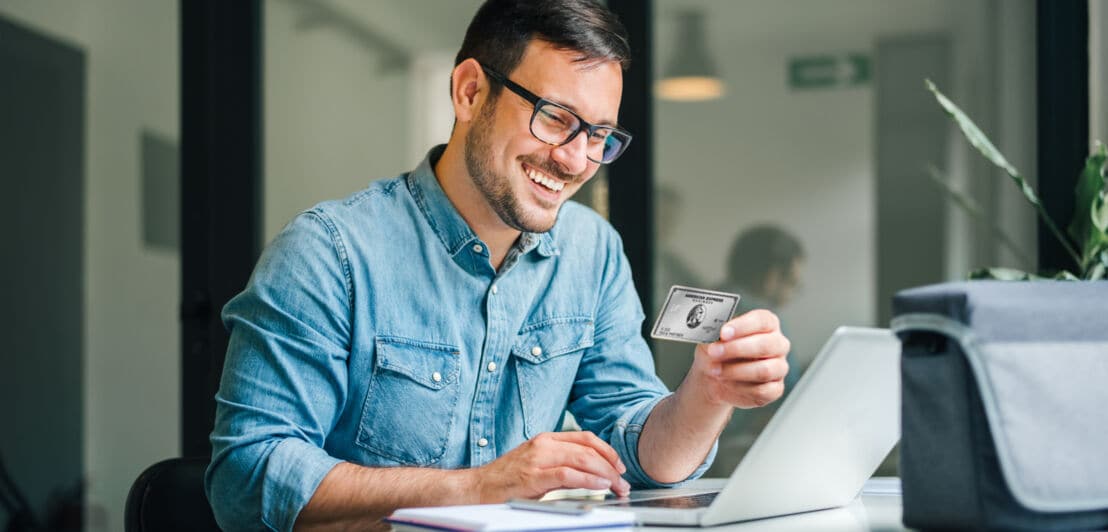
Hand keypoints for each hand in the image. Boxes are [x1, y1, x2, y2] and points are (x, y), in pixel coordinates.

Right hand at [470, 431, 630, 501]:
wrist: (477, 488)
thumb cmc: (506, 479)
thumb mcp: (537, 464)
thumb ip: (561, 464)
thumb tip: (590, 472)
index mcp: (545, 439)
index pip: (584, 437)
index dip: (607, 450)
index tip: (619, 465)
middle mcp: (543, 444)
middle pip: (588, 448)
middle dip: (611, 465)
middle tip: (622, 481)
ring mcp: (538, 459)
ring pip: (582, 459)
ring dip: (605, 473)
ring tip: (616, 486)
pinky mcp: (534, 476)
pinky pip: (568, 474)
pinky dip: (589, 479)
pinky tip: (600, 485)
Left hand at [690, 309, 790, 408]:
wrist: (713, 375)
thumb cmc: (718, 351)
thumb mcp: (712, 338)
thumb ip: (716, 334)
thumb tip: (718, 336)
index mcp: (767, 324)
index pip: (762, 320)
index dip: (743, 326)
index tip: (724, 332)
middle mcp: (778, 344)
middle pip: (766, 345)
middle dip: (737, 349)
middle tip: (714, 352)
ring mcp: (779, 367)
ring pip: (764, 370)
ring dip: (736, 371)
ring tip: (716, 370)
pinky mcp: (775, 388)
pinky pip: (762, 390)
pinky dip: (740, 387)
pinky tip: (727, 383)